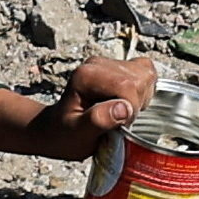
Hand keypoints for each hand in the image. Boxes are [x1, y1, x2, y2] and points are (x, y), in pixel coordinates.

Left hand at [0, 52, 161, 161]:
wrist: (52, 130)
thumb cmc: (61, 135)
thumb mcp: (75, 136)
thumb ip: (97, 122)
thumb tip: (121, 111)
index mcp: (87, 75)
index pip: (128, 87)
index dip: (128, 110)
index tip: (115, 126)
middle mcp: (98, 63)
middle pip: (140, 78)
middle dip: (136, 103)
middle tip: (115, 121)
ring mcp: (108, 63)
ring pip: (146, 74)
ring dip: (140, 97)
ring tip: (119, 113)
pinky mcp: (119, 68)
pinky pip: (146, 73)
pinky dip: (143, 91)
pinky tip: (128, 106)